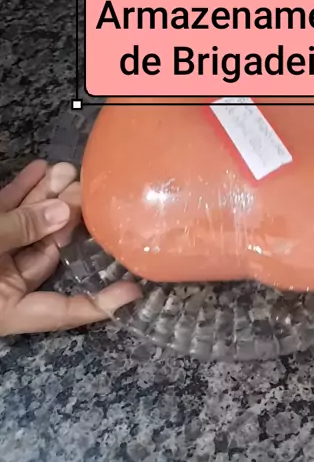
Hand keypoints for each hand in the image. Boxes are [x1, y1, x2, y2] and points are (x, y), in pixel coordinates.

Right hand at [0, 160, 140, 335]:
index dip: (100, 303)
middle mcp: (4, 284)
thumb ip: (19, 231)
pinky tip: (39, 168)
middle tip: (87, 186)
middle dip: (69, 216)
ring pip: (29, 226)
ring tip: (67, 169)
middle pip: (47, 251)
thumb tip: (63, 211)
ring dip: (47, 196)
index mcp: (9, 308)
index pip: (63, 311)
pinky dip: (22, 191)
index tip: (135, 290)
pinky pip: (6, 212)